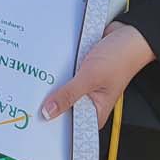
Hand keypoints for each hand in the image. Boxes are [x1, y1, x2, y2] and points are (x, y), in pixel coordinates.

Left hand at [40, 23, 154, 127]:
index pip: (70, 126)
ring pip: (62, 87)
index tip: (35, 123)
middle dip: (49, 101)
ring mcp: (84, 83)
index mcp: (95, 111)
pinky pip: (64, 72)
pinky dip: (58, 67)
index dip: (53, 126)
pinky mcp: (81, 68)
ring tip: (36, 79)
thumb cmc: (121, 58)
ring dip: (52, 82)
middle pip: (62, 106)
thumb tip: (49, 112)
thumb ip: (69, 95)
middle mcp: (89, 99)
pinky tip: (48, 64)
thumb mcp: (91, 78)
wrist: (129, 32)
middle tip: (30, 100)